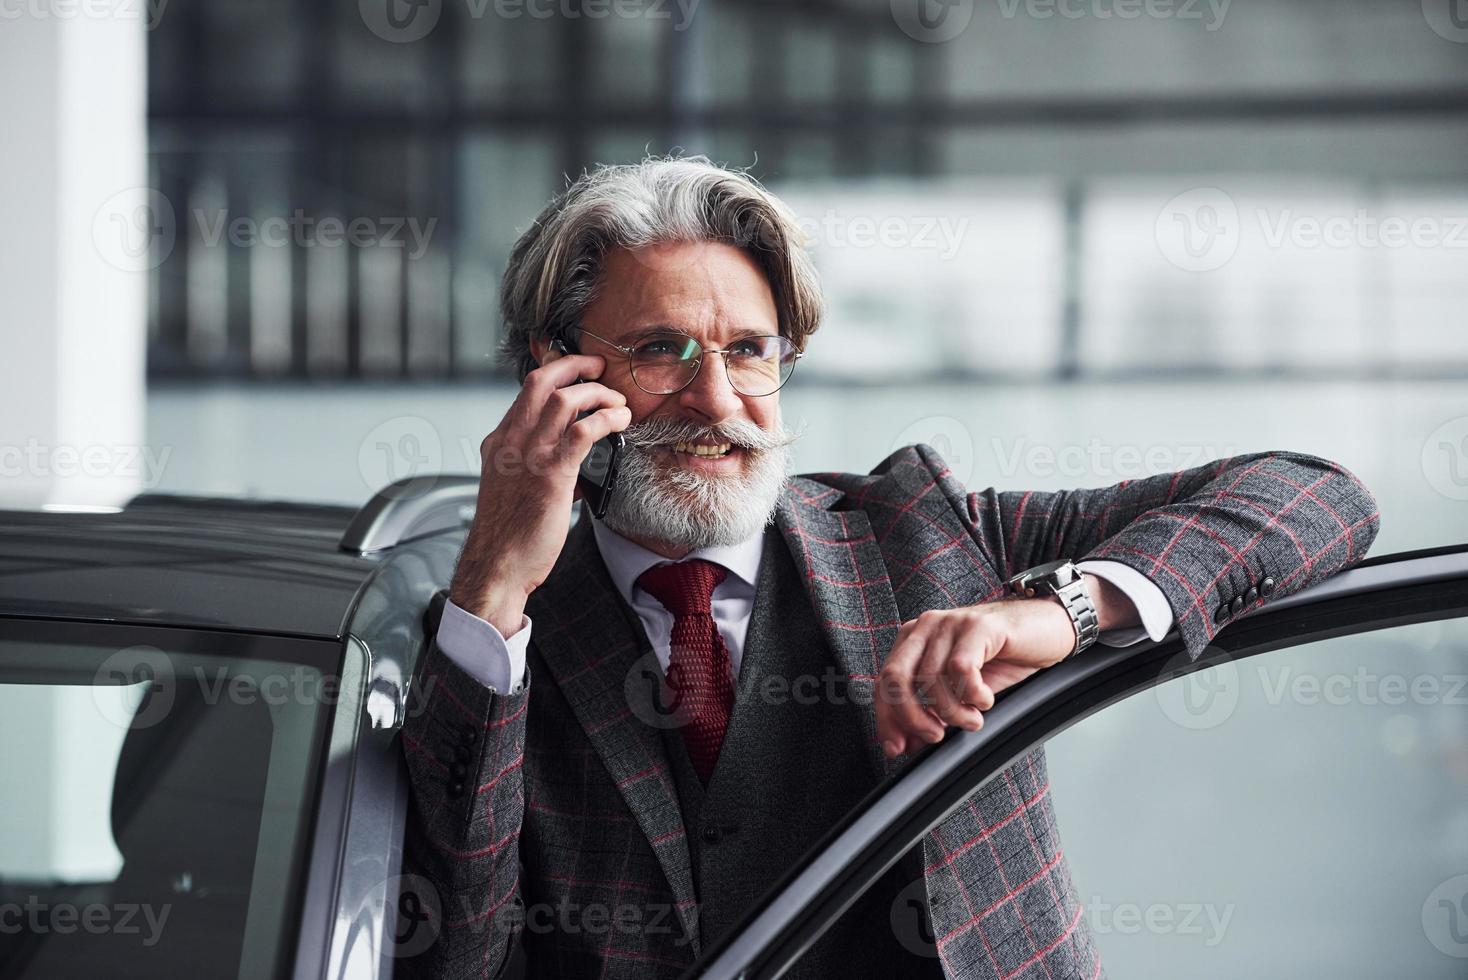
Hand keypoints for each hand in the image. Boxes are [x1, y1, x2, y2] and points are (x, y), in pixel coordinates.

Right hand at [449, 351, 630, 634]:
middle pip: (541, 380)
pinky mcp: (551, 474)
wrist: (496, 566)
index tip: (580, 371)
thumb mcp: (513, 486)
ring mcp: (529, 455)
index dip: (557, 372)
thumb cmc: (509, 535)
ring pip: (565, 399)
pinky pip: (585, 431)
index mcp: (499, 441)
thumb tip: (573, 457)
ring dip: (598, 393)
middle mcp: (510, 441)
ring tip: (617, 403)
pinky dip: (607, 419)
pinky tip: (620, 422)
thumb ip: (536, 464)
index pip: (527, 389)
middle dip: (576, 365)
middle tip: (600, 368)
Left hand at [874, 595, 1077, 758]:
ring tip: (973, 719)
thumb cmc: (1006, 657)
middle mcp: (927, 627)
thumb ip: (934, 712)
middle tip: (936, 735)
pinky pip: (960, 668)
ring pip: (931, 678)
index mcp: (916, 639)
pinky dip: (971, 694)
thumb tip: (908, 745)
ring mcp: (951, 622)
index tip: (897, 748)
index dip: (887, 719)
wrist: (1049, 627)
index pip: (885, 681)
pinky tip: (984, 700)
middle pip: (897, 677)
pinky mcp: (978, 625)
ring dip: (952, 712)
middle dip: (912, 717)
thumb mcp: (964, 691)